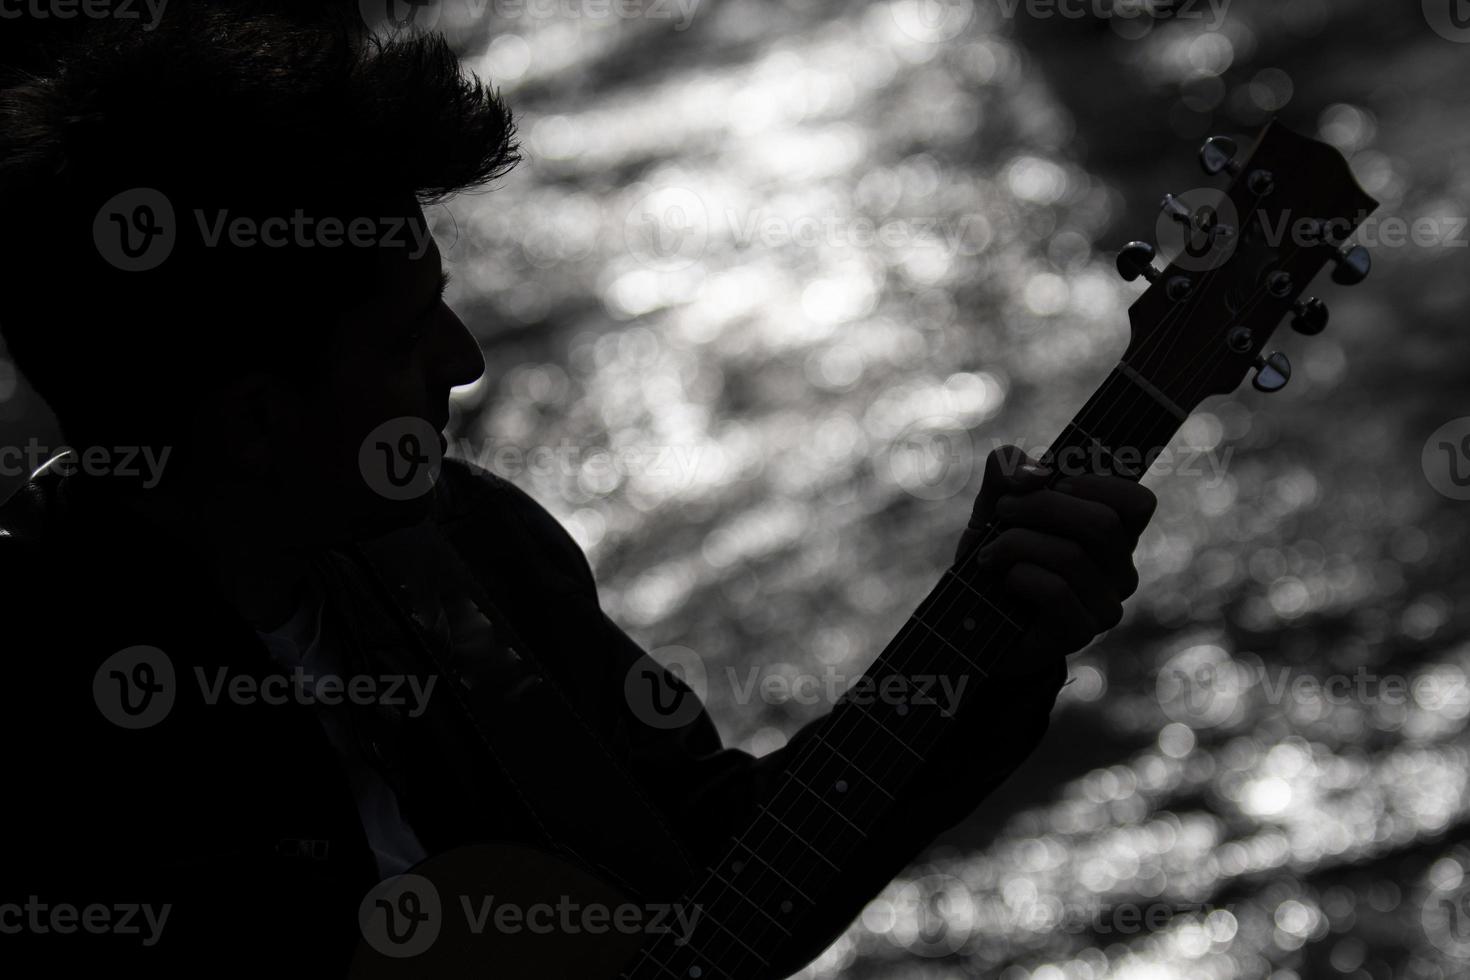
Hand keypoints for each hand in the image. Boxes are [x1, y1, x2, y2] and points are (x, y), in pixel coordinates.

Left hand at [955, 445, 1155, 666]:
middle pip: (1101, 523)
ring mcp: (1105, 605)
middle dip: (1042, 506)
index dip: (1097, 484)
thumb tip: (1037, 473)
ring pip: (1072, 556)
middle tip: (1002, 508)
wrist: (974, 620)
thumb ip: (1008, 470)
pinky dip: (1020, 575)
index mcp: (1114, 535)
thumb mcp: (994, 502)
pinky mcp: (1082, 632)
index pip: (1138, 502)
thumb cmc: (996, 554)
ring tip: (990, 551)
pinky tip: (1003, 579)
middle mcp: (1120, 570)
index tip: (1055, 482)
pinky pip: (1057, 590)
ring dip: (1017, 542)